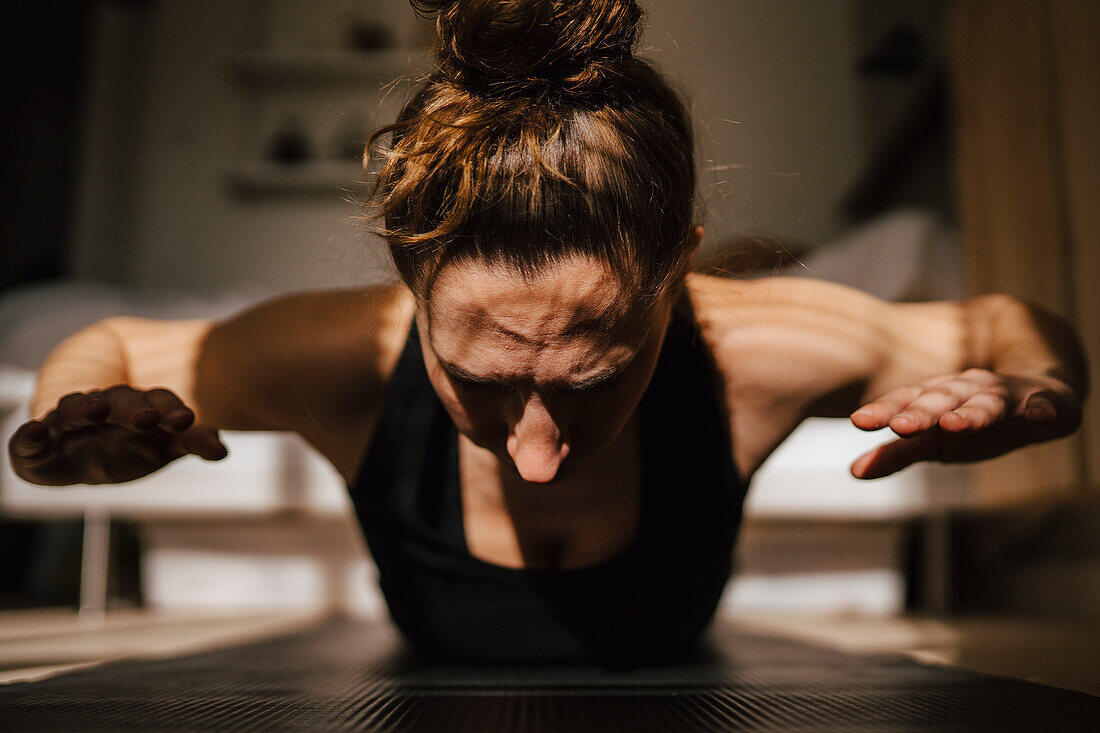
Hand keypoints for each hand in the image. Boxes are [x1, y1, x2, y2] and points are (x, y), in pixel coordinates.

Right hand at [8, 386, 226, 485]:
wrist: (79, 452)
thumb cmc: (130, 445)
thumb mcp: (164, 447)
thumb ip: (193, 444)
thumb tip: (223, 449)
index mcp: (139, 408)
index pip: (159, 402)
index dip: (172, 410)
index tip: (186, 421)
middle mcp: (104, 408)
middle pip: (120, 400)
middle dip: (133, 408)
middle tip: (148, 418)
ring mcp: (68, 422)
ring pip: (75, 407)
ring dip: (84, 407)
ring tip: (93, 411)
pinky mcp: (36, 443)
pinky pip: (28, 439)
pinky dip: (29, 436)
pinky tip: (36, 434)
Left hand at [848, 368, 1081, 479]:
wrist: (1037, 396)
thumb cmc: (972, 423)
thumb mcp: (934, 441)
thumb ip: (895, 454)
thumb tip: (853, 472)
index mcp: (936, 396)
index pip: (905, 400)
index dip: (883, 410)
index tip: (859, 422)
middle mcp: (968, 389)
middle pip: (941, 398)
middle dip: (921, 412)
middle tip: (899, 426)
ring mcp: (1007, 394)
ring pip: (988, 401)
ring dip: (973, 412)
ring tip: (955, 425)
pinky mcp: (1048, 403)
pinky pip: (1048, 405)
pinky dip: (1043, 409)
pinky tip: (1040, 416)